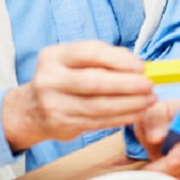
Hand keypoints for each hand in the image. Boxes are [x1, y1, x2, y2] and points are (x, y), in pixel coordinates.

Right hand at [1, 40, 155, 151]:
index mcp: (54, 57)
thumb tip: (137, 65)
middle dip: (127, 85)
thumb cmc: (62, 78)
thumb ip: (103, 57)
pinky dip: (121, 118)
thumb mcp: (73, 60)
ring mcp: (54, 105)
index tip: (140, 67)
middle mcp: (50, 80)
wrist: (30, 109)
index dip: (117, 60)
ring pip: (98, 106)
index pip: (88, 53)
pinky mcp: (62, 125)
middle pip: (94, 82)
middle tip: (149, 86)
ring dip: (129, 104)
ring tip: (149, 100)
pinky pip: (98, 122)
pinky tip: (136, 113)